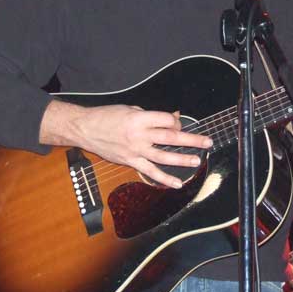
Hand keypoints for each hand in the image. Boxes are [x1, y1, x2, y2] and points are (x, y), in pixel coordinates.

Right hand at [41, 101, 212, 188]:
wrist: (85, 129)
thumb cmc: (108, 116)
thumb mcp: (131, 109)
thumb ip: (152, 116)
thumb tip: (174, 118)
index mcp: (139, 118)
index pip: (166, 120)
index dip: (177, 122)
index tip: (179, 123)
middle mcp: (139, 135)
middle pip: (170, 138)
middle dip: (191, 140)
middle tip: (207, 142)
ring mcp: (135, 150)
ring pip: (163, 157)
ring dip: (182, 160)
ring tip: (197, 161)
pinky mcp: (130, 162)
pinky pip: (150, 172)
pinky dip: (164, 178)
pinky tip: (177, 183)